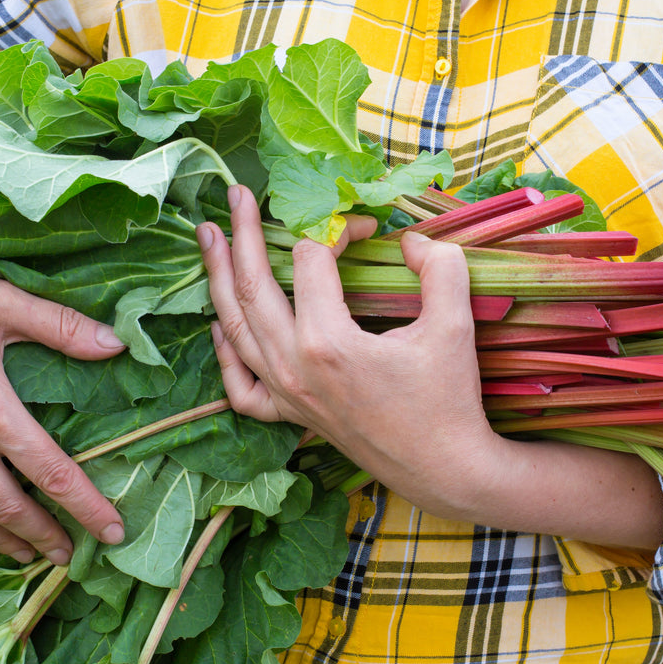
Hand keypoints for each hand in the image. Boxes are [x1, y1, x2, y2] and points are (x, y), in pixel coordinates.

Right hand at [0, 195, 126, 564]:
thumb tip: (118, 344)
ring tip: (28, 557)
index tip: (113, 532)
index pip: (52, 473)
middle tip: (70, 557)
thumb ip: (62, 326)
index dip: (88, 508)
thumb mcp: (1, 301)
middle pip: (11, 509)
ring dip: (2, 543)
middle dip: (46, 538)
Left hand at [196, 185, 508, 520]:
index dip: (337, 228)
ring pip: (235, 328)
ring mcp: (286, 394)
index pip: (314, 260)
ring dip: (218, 278)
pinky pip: (241, 385)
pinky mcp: (291, 416)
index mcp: (327, 341)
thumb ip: (439, 267)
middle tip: (234, 194)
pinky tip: (218, 324)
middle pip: (254, 286)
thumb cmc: (450, 399)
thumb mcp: (455, 324)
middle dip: (242, 234)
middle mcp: (293, 367)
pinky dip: (224, 352)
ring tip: (208, 236)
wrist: (446, 469)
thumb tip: (413, 240)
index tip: (365, 224)